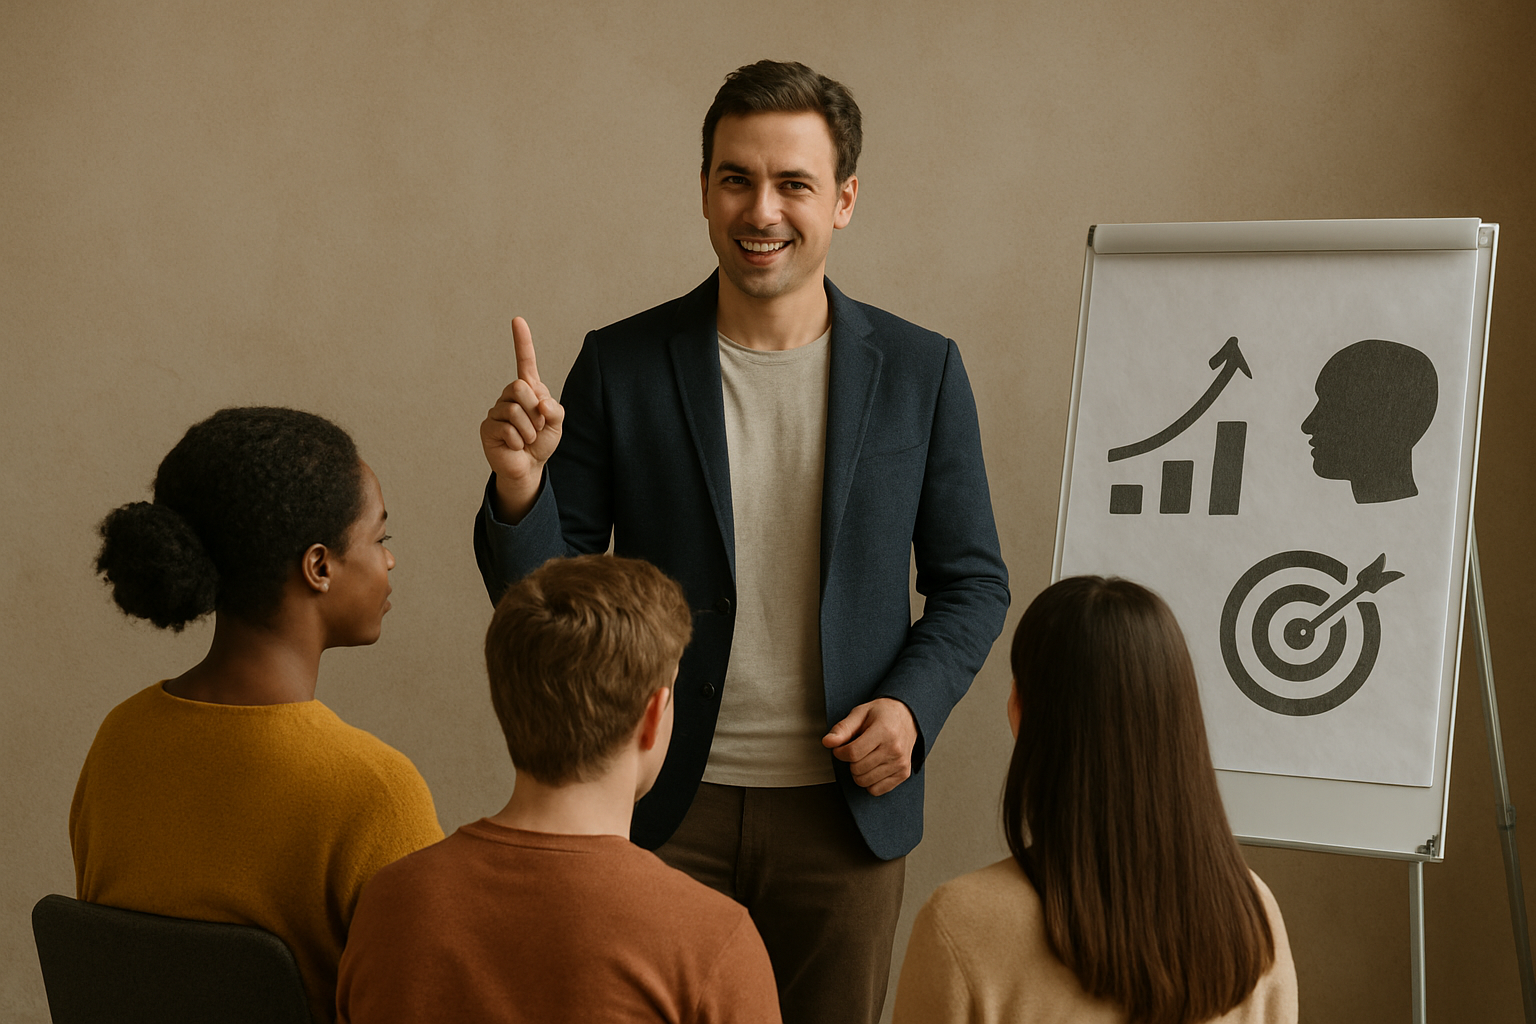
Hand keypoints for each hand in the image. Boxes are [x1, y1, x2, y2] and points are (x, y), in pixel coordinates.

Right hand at [480, 316, 564, 522]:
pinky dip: (519, 441)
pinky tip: (516, 446)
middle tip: (536, 427)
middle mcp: (510, 396)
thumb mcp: (557, 423)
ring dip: (529, 430)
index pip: (525, 361)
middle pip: (520, 387)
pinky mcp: (487, 427)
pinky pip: (507, 429)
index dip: (522, 341)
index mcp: (528, 390)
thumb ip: (554, 408)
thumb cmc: (541, 442)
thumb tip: (539, 400)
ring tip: (527, 439)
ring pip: (515, 411)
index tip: (517, 320)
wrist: (529, 467)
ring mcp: (496, 410)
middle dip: (534, 410)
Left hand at [823, 698, 918, 795]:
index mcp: (883, 731)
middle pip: (857, 769)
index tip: (840, 748)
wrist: (908, 717)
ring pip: (864, 782)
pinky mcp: (903, 774)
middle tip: (855, 750)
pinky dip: (869, 782)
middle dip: (850, 761)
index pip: (852, 753)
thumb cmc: (883, 715)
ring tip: (864, 757)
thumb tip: (827, 742)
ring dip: (858, 772)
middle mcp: (894, 749)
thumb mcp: (860, 713)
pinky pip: (876, 790)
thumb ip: (842, 728)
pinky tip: (872, 768)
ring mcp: (900, 763)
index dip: (839, 752)